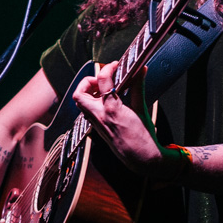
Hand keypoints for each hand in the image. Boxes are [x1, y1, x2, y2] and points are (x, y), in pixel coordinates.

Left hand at [72, 61, 180, 179]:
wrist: (141, 158)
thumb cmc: (143, 136)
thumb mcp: (142, 109)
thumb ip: (138, 87)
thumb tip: (141, 70)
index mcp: (111, 108)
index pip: (102, 79)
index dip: (108, 67)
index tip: (116, 65)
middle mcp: (100, 115)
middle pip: (79, 93)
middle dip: (88, 82)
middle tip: (102, 80)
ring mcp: (96, 123)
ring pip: (81, 103)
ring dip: (89, 92)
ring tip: (105, 89)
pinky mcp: (98, 129)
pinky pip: (88, 111)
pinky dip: (94, 102)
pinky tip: (108, 101)